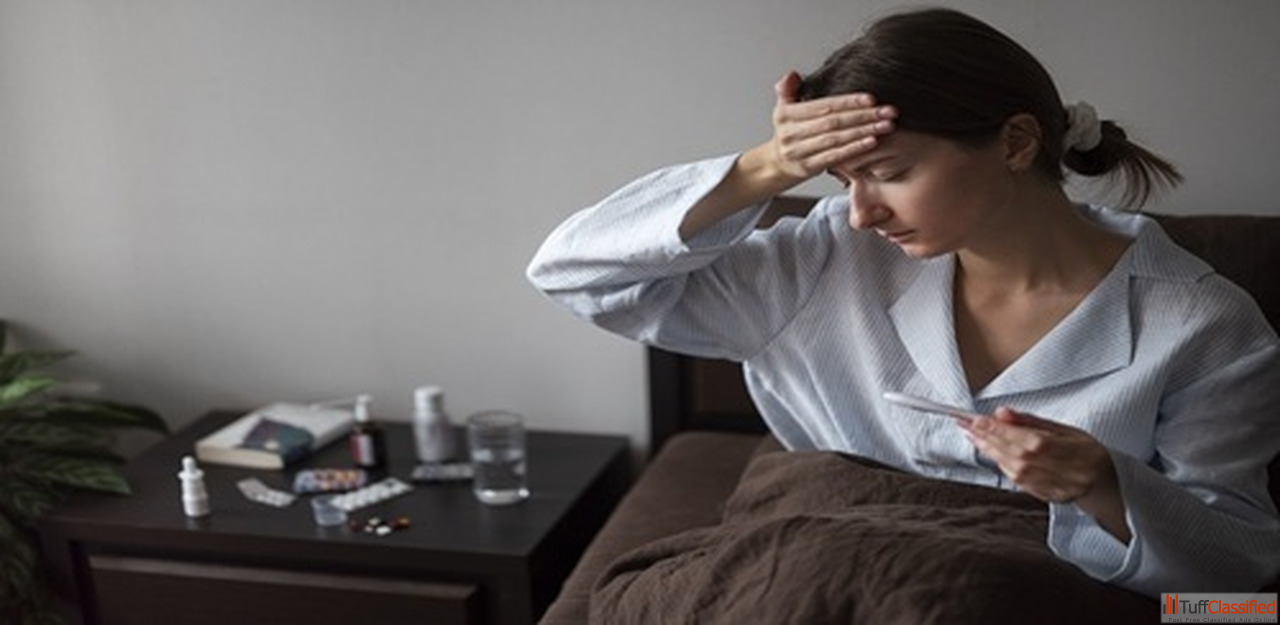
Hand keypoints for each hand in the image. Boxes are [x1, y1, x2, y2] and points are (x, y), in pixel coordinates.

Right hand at [765, 71, 896, 181]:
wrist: (777, 162)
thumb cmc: (789, 130)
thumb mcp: (784, 107)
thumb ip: (788, 89)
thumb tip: (791, 75)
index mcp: (786, 115)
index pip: (823, 106)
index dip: (848, 102)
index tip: (871, 99)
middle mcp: (791, 133)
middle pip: (833, 122)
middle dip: (863, 116)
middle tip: (888, 111)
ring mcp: (798, 152)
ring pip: (836, 139)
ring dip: (864, 131)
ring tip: (886, 125)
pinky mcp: (807, 167)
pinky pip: (835, 156)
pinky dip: (854, 149)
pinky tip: (872, 142)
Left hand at [961, 408, 1113, 504]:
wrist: (1107, 482)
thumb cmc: (1086, 451)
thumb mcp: (1064, 429)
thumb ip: (1031, 421)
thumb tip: (1002, 413)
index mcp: (1071, 451)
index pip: (1027, 439)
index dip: (1000, 430)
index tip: (978, 420)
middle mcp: (1062, 471)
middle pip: (1017, 455)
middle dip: (989, 439)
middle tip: (968, 425)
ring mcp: (1054, 487)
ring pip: (1014, 470)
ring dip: (991, 452)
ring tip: (975, 437)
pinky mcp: (1046, 497)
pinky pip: (1018, 482)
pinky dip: (1002, 466)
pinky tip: (992, 454)